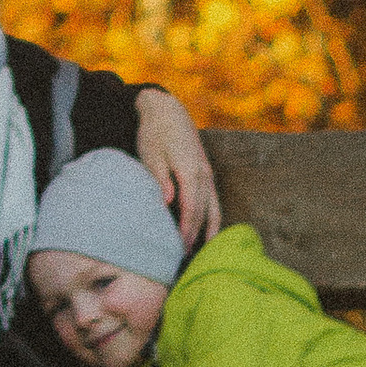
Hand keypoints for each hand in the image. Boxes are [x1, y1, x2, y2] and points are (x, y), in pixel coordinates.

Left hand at [135, 87, 220, 248]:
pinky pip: (213, 200)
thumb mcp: (151, 155)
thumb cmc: (155, 133)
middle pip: (203, 211)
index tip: (179, 247)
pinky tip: (209, 231)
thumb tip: (168, 203)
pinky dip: (213, 217)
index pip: (191, 209)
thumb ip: (160, 179)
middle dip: (195, 235)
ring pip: (213, 207)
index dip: (187, 230)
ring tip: (200, 251)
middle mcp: (204, 174)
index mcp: (190, 171)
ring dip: (207, 229)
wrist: (167, 110)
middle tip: (183, 256)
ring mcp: (207, 173)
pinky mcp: (206, 172)